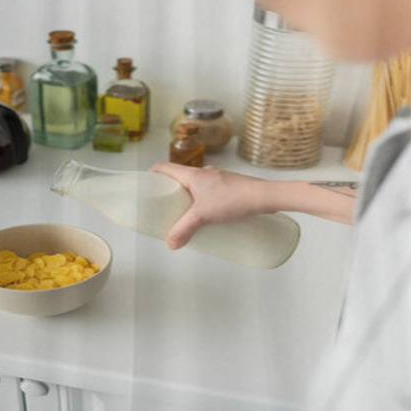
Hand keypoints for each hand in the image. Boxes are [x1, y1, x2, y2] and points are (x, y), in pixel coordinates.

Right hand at [149, 162, 270, 248]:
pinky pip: (210, 192)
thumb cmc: (235, 198)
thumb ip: (184, 230)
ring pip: (196, 186)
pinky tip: (209, 216)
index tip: (146, 186)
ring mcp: (218, 179)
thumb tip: (171, 243)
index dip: (152, 175)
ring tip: (187, 215)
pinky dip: (204, 202)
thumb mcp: (204, 216)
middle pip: (179, 177)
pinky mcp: (230, 187)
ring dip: (189, 198)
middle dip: (170, 191)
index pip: (165, 167)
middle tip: (165, 207)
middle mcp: (205, 173)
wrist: (264, 196)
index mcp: (193, 174)